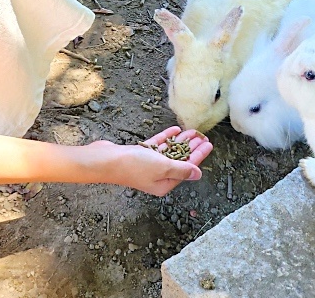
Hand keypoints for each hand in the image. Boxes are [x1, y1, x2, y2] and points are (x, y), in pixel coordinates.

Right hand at [88, 127, 212, 196]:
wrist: (106, 160)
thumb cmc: (134, 166)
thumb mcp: (163, 168)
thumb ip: (181, 169)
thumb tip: (197, 174)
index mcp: (164, 184)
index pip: (187, 169)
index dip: (199, 156)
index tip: (208, 144)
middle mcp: (157, 176)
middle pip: (179, 160)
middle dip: (191, 148)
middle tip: (203, 136)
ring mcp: (147, 165)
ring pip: (168, 152)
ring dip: (180, 141)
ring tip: (191, 131)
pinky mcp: (138, 154)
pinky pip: (156, 146)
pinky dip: (165, 138)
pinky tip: (174, 130)